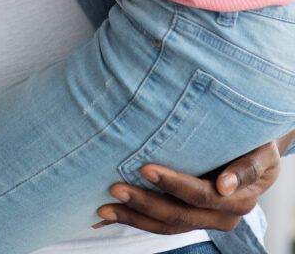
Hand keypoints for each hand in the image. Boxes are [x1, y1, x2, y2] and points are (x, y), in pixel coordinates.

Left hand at [95, 137, 290, 233]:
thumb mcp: (262, 150)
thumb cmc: (257, 142)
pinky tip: (107, 216)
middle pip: (177, 214)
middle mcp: (220, 216)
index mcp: (237, 200)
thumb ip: (248, 166)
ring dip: (133, 217)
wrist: (257, 150)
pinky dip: (133, 220)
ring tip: (105, 206)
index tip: (144, 168)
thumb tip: (225, 186)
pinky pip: (160, 223)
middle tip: (114, 187)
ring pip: (165, 225)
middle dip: (144, 202)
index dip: (172, 184)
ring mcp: (203, 220)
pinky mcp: (188, 216)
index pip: (199, 195)